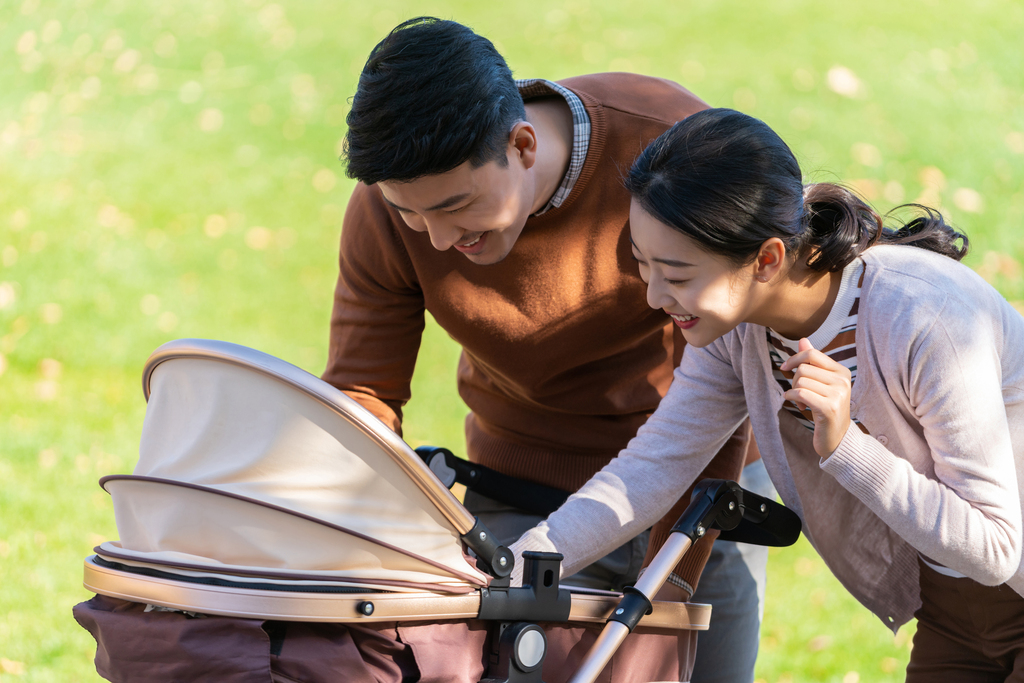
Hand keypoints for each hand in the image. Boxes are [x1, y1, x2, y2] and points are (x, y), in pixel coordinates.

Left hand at [780, 338, 852, 457]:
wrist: (837, 437)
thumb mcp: (821, 383)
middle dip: (794, 381)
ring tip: (802, 402)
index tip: (785, 367)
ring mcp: (838, 394)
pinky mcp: (830, 407)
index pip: (812, 354)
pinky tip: (798, 405)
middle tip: (799, 394)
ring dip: (794, 392)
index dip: (794, 358)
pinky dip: (792, 398)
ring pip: (801, 381)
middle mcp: (843, 380)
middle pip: (803, 368)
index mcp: (841, 371)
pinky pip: (801, 393)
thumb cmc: (826, 408)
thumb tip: (803, 339)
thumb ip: (813, 362)